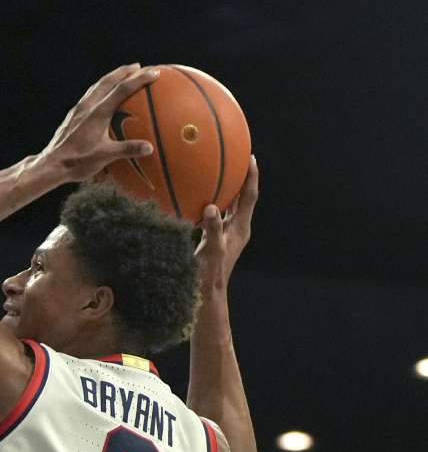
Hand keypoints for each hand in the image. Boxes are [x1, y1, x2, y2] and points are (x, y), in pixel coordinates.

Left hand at [36, 63, 159, 183]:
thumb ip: (127, 150)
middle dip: (124, 71)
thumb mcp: (105, 156)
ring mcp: (78, 110)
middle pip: (107, 81)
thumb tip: (149, 147)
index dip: (139, 79)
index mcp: (97, 113)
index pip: (122, 89)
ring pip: (96, 86)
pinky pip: (89, 96)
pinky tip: (102, 95)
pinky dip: (100, 89)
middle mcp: (87, 106)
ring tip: (122, 74)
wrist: (51, 164)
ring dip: (110, 77)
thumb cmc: (77, 161)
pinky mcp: (72, 116)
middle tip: (138, 66)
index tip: (155, 72)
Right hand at [196, 155, 258, 293]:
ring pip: (231, 205)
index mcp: (240, 228)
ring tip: (220, 171)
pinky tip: (200, 197)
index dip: (251, 177)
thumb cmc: (210, 274)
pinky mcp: (217, 237)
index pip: (249, 197)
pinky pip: (218, 214)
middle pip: (243, 197)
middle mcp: (237, 227)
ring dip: (228, 189)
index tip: (250, 158)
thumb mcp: (211, 250)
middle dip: (241, 178)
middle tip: (236, 158)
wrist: (208, 293)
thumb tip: (210, 207)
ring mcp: (228, 233)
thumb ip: (212, 229)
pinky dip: (213, 202)